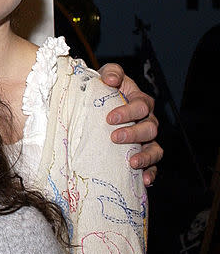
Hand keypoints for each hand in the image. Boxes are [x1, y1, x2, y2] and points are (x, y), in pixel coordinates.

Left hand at [99, 62, 160, 185]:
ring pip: (155, 149)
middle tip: (115, 137)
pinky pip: (153, 165)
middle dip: (133, 134)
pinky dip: (151, 173)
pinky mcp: (143, 154)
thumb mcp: (106, 75)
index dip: (128, 112)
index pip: (141, 106)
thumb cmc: (104, 89)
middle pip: (150, 128)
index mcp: (140, 101)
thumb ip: (111, 73)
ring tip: (132, 162)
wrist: (98, 103)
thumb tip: (111, 80)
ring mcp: (146, 139)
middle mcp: (147, 120)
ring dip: (145, 156)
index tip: (109, 118)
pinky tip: (144, 180)